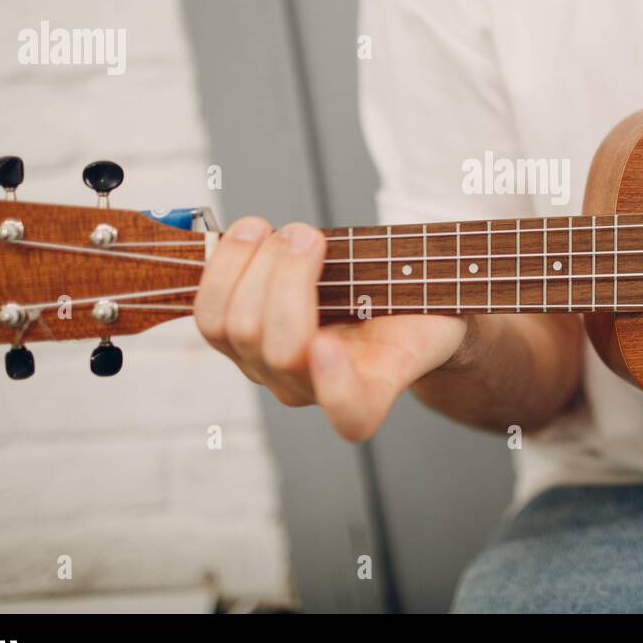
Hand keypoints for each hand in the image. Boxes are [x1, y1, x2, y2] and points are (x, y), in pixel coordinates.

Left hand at [194, 217, 468, 440]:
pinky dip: (224, 266)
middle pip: (279, 348)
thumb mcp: (432, 299)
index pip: (352, 412)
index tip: (327, 344)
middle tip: (309, 235)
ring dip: (249, 267)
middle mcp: (313, 391)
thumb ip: (409, 294)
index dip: (335, 387)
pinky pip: (210, 315)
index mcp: (371, 390)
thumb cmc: (411, 306)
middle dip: (286, 277)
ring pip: (235, 329)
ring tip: (279, 229)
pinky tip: (250, 236)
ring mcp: (269, 371)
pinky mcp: (239, 345)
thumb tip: (339, 254)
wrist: (387, 311)